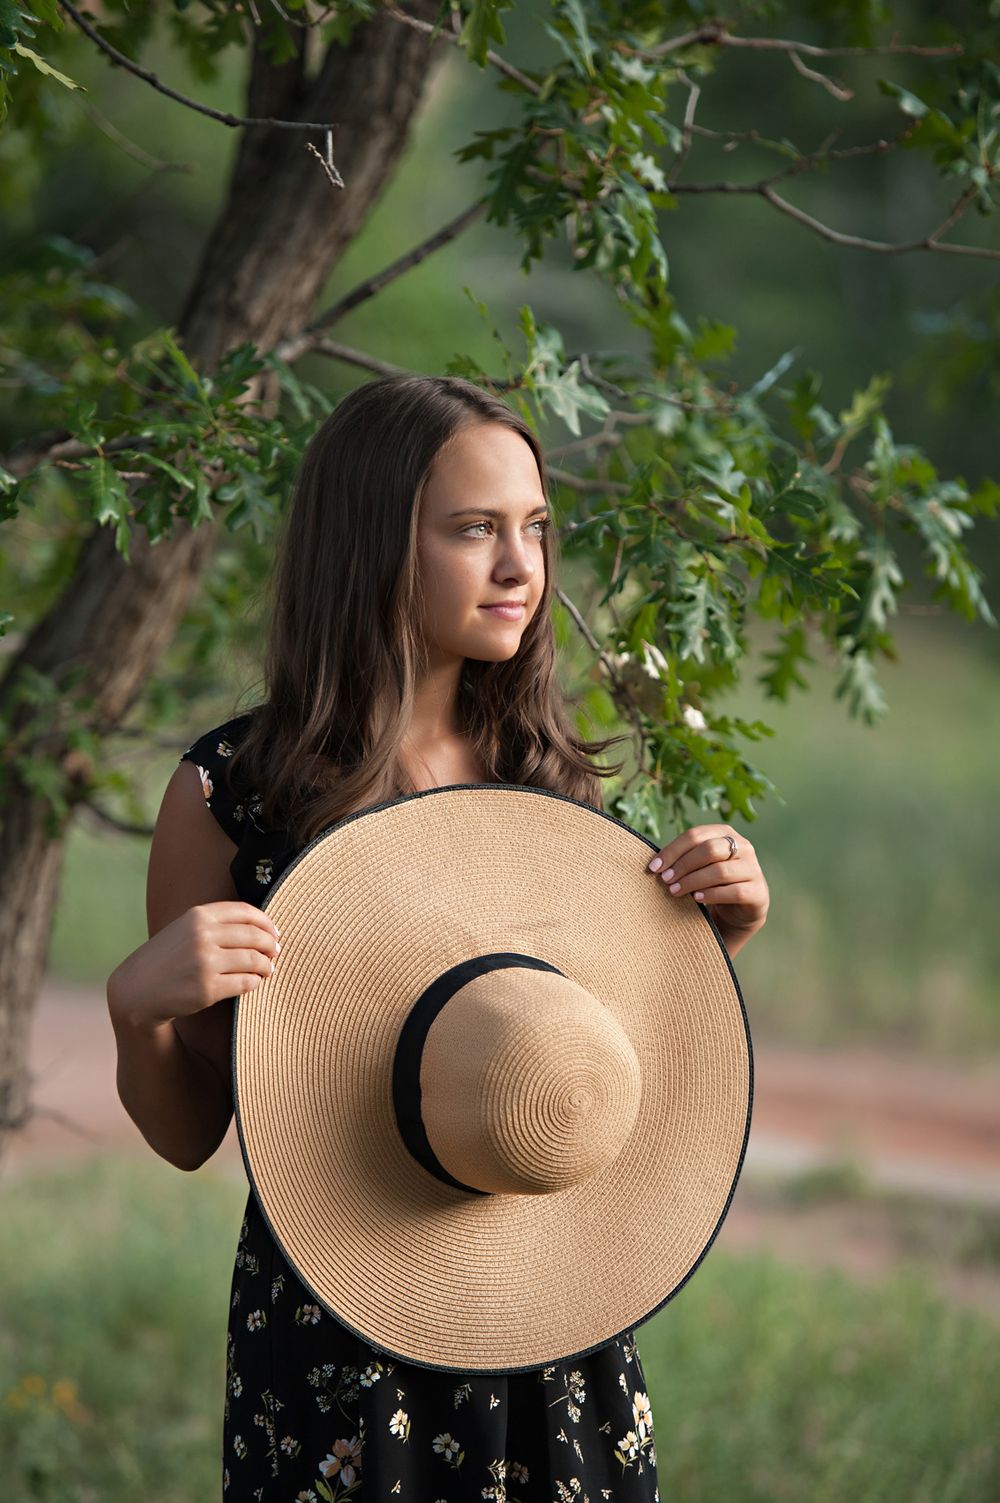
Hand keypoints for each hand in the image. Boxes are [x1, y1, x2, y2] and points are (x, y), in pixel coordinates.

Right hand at [107, 902, 282, 1031]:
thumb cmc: (166, 958)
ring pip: (254, 960)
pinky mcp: (207, 988)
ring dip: (266, 966)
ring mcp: (205, 962)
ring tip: (268, 969)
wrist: (137, 990)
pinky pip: (245, 983)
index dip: (266, 923)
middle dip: (271, 945)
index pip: (246, 912)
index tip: (275, 932)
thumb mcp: (186, 929)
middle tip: (276, 952)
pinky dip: (255, 982)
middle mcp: (202, 935)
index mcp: (199, 916)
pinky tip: (253, 982)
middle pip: (255, 936)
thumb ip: (217, 924)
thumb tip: (262, 929)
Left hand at [645, 824, 768, 943]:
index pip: (695, 834)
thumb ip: (683, 858)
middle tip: (666, 880)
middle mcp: (744, 846)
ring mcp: (753, 868)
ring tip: (675, 891)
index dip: (672, 850)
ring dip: (693, 881)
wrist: (740, 909)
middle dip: (683, 865)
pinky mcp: (758, 891)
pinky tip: (697, 899)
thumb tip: (653, 864)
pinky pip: (734, 891)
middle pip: (709, 849)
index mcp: (726, 833)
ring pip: (720, 871)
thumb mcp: (699, 866)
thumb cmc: (712, 883)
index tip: (654, 867)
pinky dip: (712, 895)